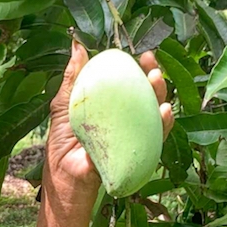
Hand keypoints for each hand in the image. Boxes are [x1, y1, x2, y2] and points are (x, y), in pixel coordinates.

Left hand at [43, 36, 175, 195]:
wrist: (64, 180)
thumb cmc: (62, 147)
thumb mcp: (63, 107)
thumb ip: (72, 78)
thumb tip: (77, 45)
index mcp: (109, 106)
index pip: (127, 82)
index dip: (135, 66)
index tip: (138, 52)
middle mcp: (125, 120)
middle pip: (146, 94)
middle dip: (153, 75)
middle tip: (151, 62)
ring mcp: (134, 136)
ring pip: (155, 113)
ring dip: (161, 95)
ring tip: (157, 80)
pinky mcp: (140, 154)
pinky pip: (157, 139)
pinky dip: (164, 124)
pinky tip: (165, 111)